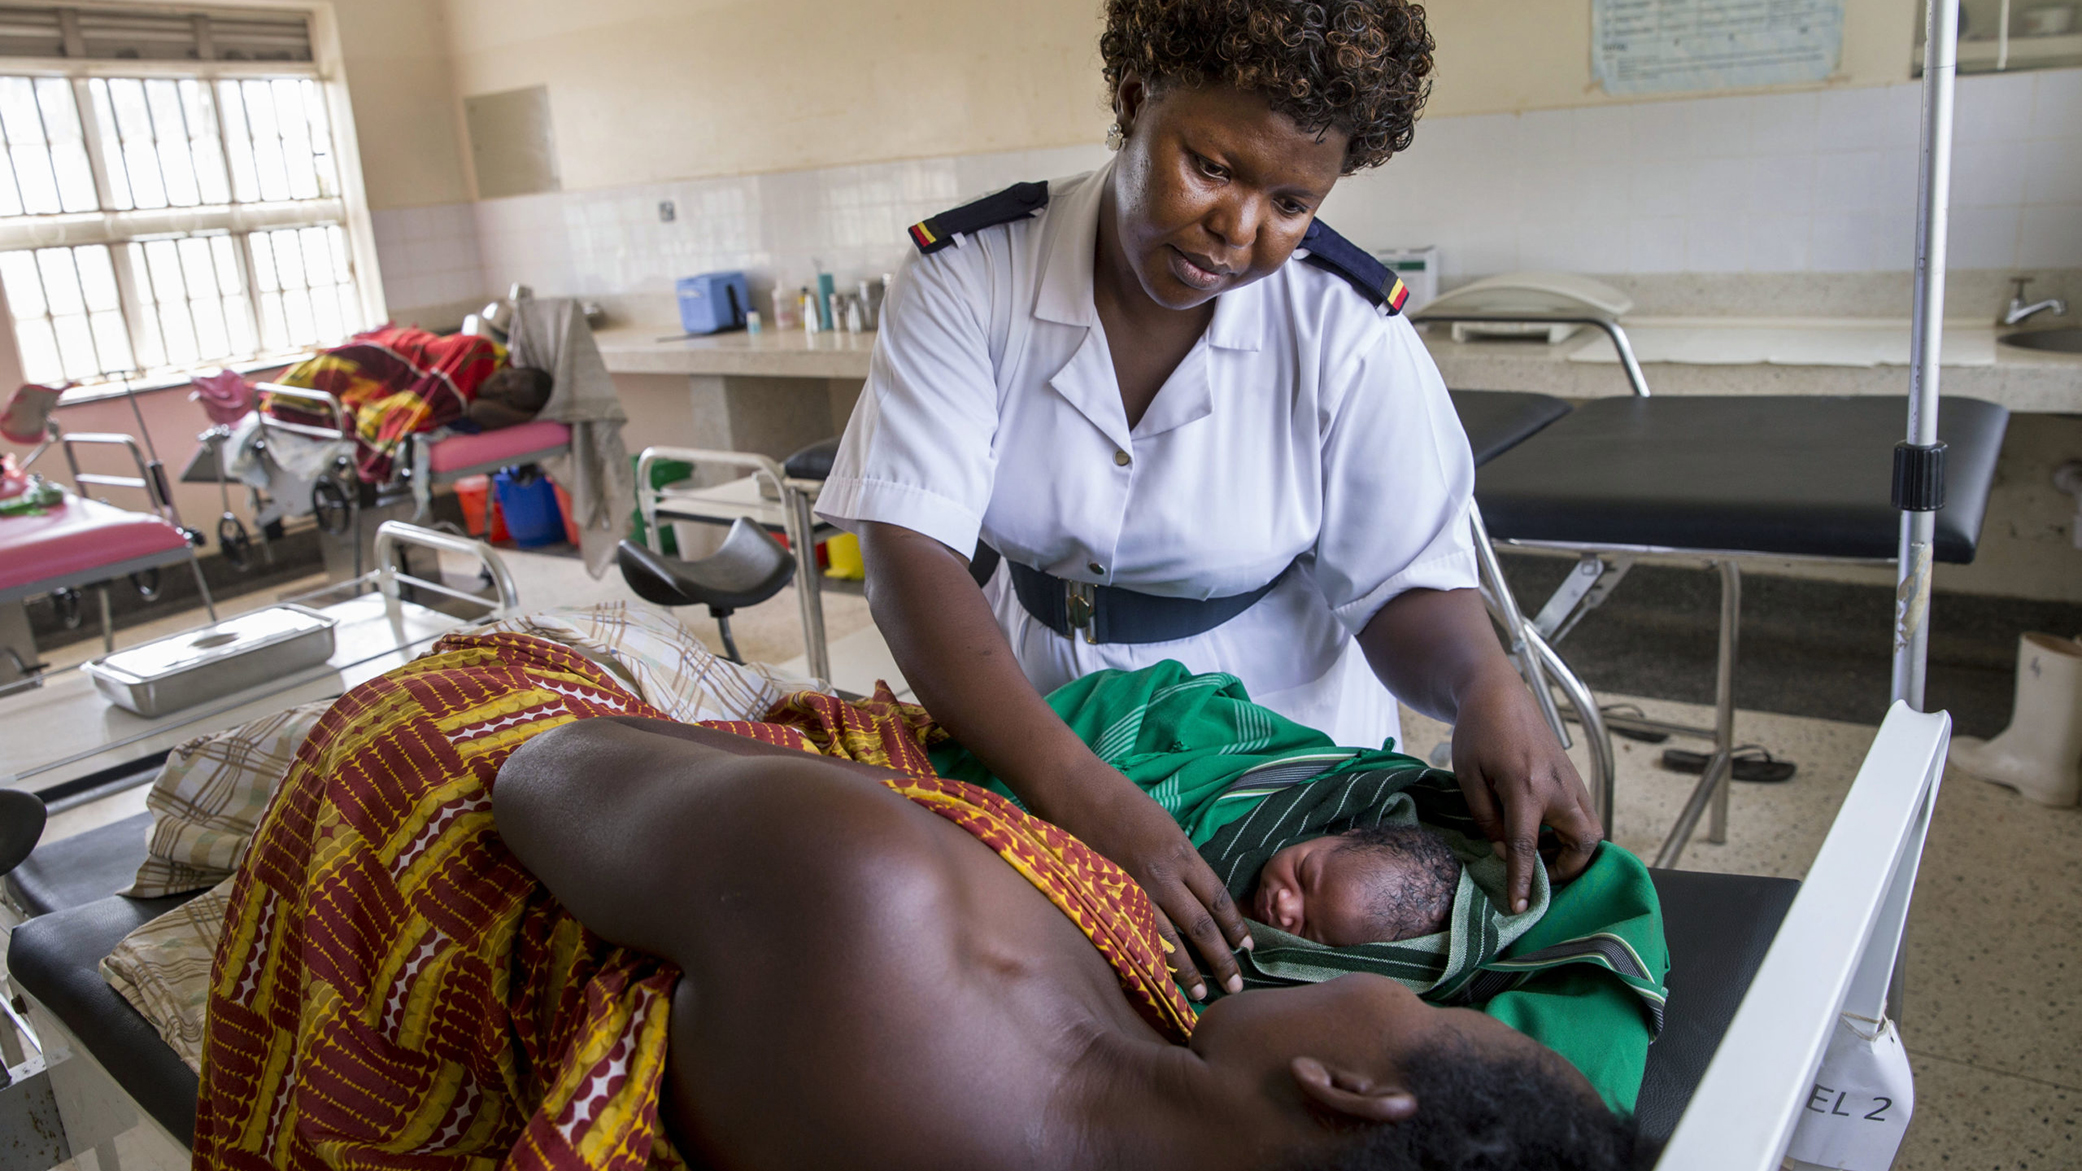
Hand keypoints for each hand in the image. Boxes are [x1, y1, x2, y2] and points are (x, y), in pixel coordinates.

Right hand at [1046, 764, 1252, 999]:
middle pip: (1202, 926)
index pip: (1218, 899)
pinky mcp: (1108, 899)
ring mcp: (1134, 890)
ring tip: (1202, 994)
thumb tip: (1192, 891)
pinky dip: (1152, 959)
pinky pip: (1137, 937)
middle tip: (1236, 985)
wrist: (1073, 790)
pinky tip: (1160, 977)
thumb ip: (1179, 860)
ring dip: (1189, 971)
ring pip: (1171, 940)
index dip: (1235, 927)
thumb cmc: (1118, 799)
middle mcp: (1164, 876)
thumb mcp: (1163, 825)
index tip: (1247, 947)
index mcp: (1181, 853)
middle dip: (1222, 959)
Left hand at [1448, 669, 1602, 913]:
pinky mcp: (1573, 776)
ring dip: (1571, 850)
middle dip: (1568, 867)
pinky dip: (1570, 831)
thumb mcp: (1469, 777)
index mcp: (1525, 787)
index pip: (1526, 846)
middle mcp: (1557, 787)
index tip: (1519, 907)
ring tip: (1537, 851)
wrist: (1498, 694)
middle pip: (1583, 842)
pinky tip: (1542, 830)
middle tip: (1539, 872)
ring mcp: (1570, 780)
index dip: (1522, 880)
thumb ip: (1486, 817)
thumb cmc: (1478, 732)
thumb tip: (1504, 849)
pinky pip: (1584, 814)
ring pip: (1591, 829)